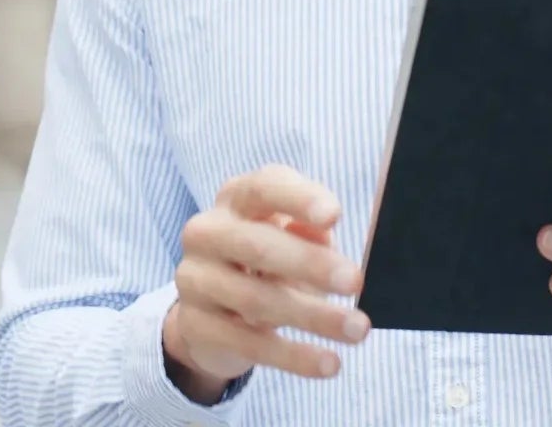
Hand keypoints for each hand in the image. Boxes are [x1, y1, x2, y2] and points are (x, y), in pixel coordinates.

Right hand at [163, 165, 370, 400]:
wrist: (213, 310)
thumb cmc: (267, 260)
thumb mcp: (290, 237)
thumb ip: (310, 231)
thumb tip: (325, 231)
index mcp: (235, 199)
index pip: (263, 188)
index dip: (298, 199)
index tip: (334, 216)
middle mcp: (206, 232)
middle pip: (257, 245)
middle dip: (310, 264)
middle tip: (354, 281)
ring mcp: (194, 279)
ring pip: (255, 299)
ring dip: (312, 316)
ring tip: (356, 329)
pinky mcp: (195, 324)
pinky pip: (249, 344)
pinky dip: (294, 355)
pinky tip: (328, 362)